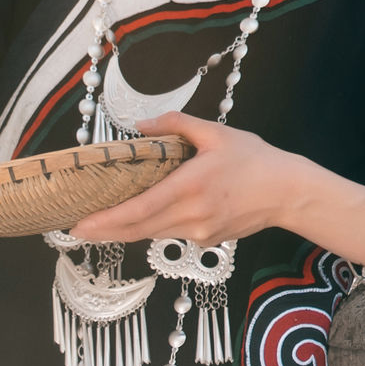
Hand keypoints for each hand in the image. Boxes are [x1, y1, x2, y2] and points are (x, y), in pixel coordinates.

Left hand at [67, 109, 315, 248]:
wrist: (289, 193)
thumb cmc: (255, 159)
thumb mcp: (216, 132)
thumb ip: (176, 125)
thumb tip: (141, 126)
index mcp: (190, 187)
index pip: (137, 211)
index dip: (105, 221)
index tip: (79, 225)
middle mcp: (191, 216)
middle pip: (137, 230)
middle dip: (104, 231)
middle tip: (75, 229)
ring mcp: (199, 233)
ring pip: (152, 234)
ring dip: (125, 230)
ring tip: (100, 223)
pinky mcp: (207, 240)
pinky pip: (171, 233)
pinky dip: (153, 227)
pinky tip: (143, 218)